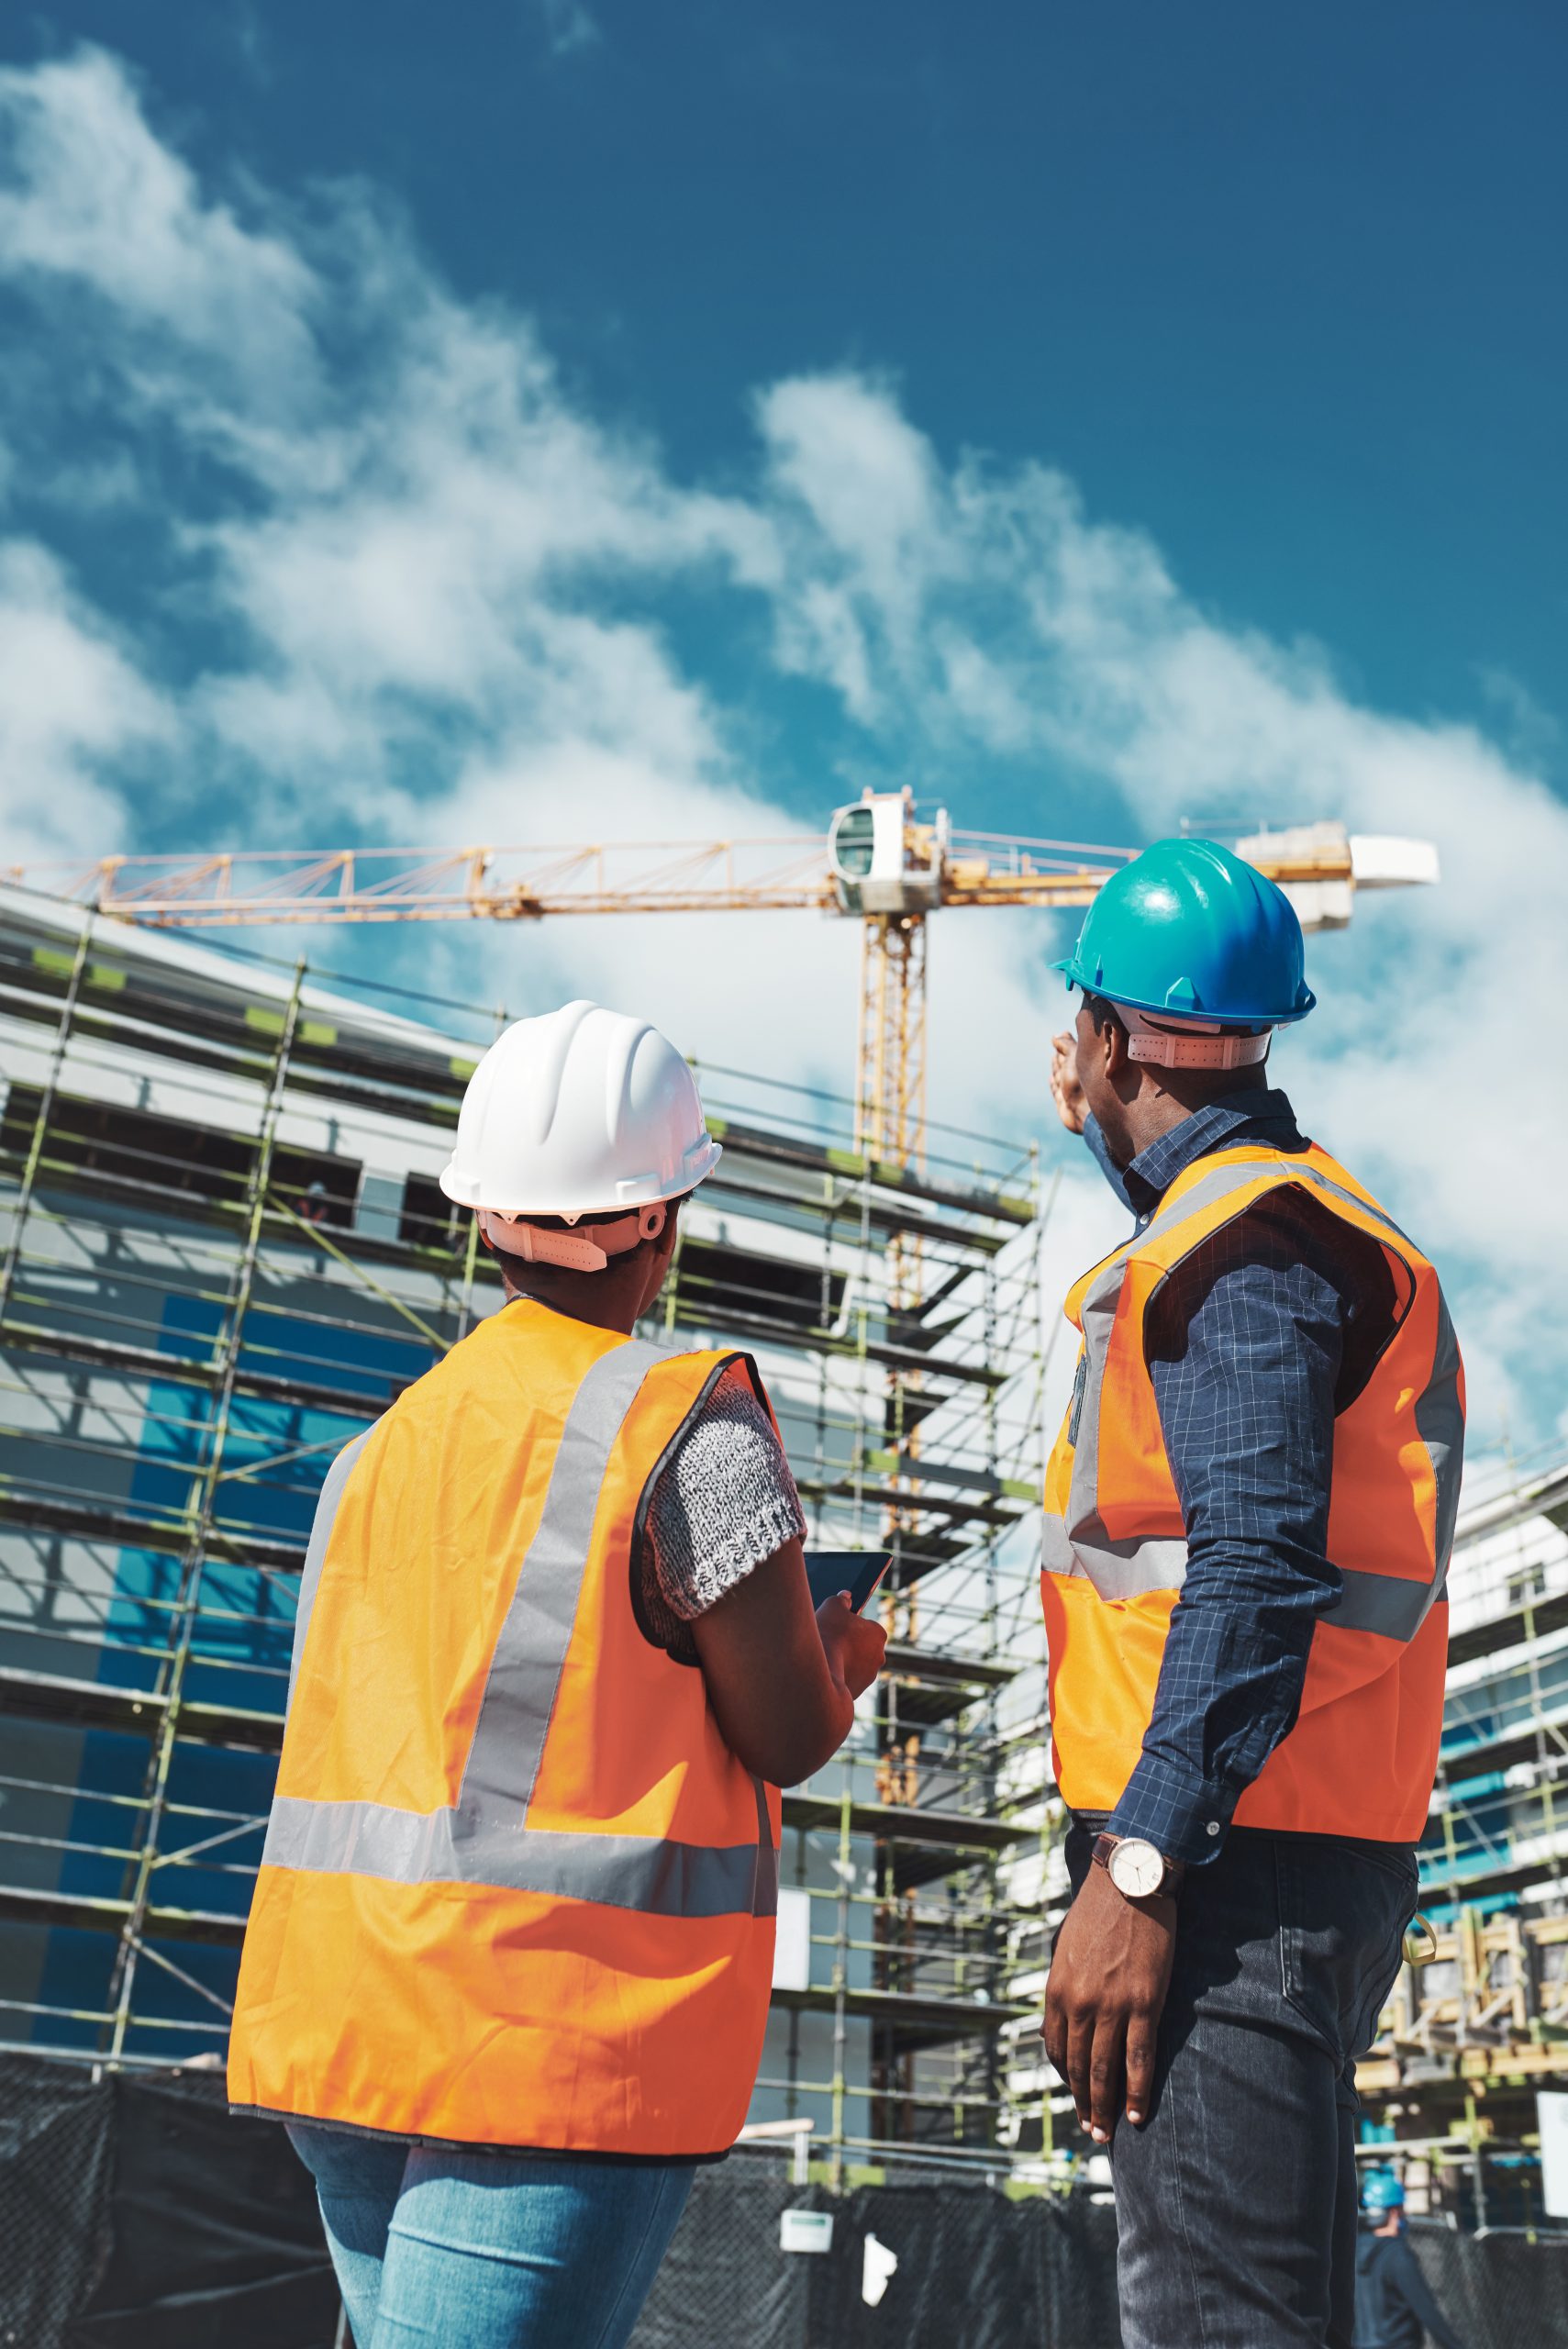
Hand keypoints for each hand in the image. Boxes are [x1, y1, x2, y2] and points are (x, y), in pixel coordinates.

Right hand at [816, 1591, 885, 1700]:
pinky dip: (837, 1677)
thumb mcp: (832, 1606)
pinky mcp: (857, 1692)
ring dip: (843, 1661)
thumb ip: (841, 1599)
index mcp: (879, 1634)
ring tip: (825, 1657)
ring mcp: (869, 1677)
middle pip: (863, 1647)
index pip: (867, 1626)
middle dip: (849, 1644)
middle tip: (829, 1641)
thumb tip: (846, 1596)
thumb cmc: (829, 1634)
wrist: (821, 1671)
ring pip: (855, 1665)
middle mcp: (879, 1657)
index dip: (850, 1625)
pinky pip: (846, 1680)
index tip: (837, 1626)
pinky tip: (824, 1671)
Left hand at [1042, 1861, 1175, 2140]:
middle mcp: (1079, 2004)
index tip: (1075, 2094)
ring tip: (1107, 2134)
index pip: (1056, 2049)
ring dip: (1105, 2108)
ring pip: (1105, 2070)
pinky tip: (1136, 2113)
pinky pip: (1138, 2058)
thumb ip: (1066, 1986)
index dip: (1065, 2078)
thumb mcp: (1067, 1949)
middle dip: (1084, 2103)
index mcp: (1057, 1990)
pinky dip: (1136, 2091)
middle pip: (1078, 2067)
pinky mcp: (1142, 2004)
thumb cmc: (1099, 1912)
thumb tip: (1066, 2018)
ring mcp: (1111, 2006)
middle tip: (1090, 2130)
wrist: (1129, 1884)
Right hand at [1049, 1031, 1087, 1134]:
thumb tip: (1057, 1035)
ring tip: (1055, 1059)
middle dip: (1061, 1053)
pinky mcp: (1063, 1101)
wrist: (1084, 1112)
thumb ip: (1066, 1045)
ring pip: (1060, 1075)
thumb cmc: (1082, 1083)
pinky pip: (1055, 1090)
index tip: (1064, 1033)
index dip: (1066, 1042)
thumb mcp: (1073, 1057)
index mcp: (1081, 1064)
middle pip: (1065, 1062)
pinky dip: (1053, 1085)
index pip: (1071, 1049)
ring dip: (1056, 1067)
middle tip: (1057, 1042)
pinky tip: (1052, 1080)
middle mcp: (1075, 1076)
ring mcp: (1069, 1089)